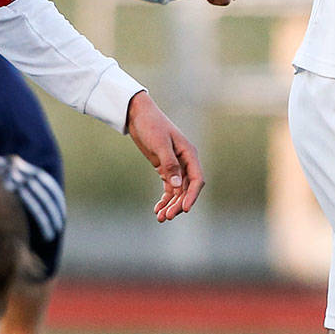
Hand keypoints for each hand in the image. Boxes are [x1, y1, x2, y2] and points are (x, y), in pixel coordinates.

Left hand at [124, 90, 204, 220]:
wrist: (138, 115)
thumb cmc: (151, 125)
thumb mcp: (160, 144)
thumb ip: (169, 164)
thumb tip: (177, 186)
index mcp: (189, 154)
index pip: (196, 179)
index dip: (192, 195)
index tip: (184, 209)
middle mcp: (185, 161)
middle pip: (186, 189)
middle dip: (178, 204)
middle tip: (167, 217)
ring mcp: (175, 166)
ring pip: (177, 191)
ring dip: (171, 205)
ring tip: (160, 217)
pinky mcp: (165, 168)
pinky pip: (169, 188)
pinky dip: (164, 199)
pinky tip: (157, 209)